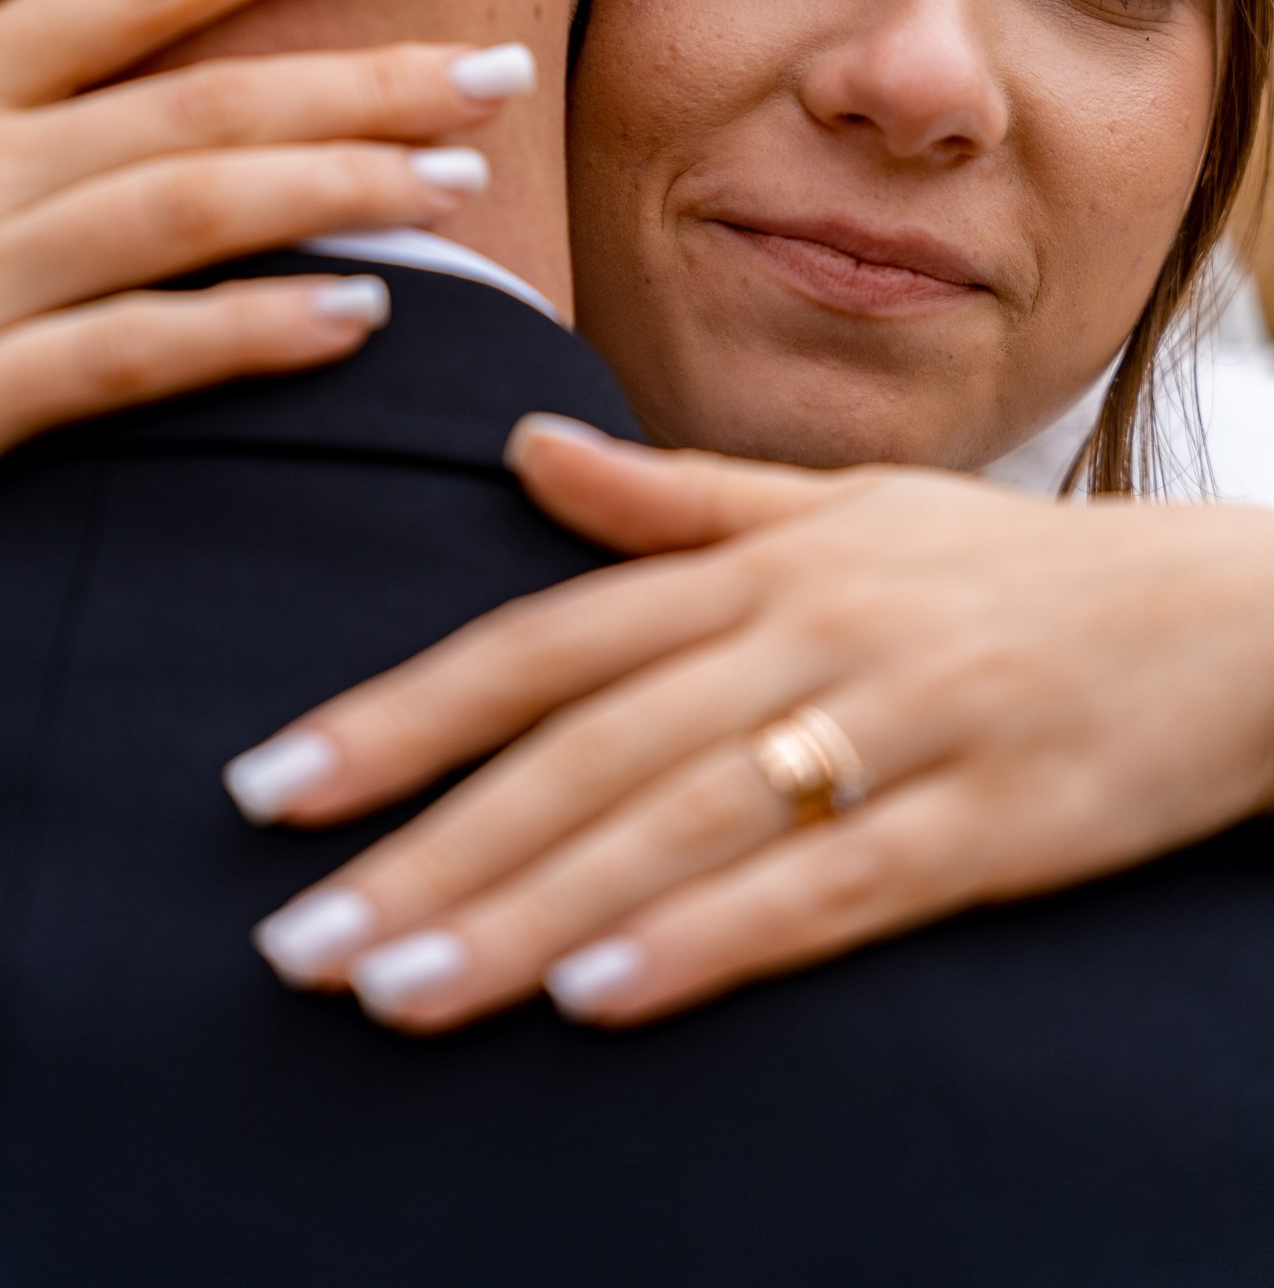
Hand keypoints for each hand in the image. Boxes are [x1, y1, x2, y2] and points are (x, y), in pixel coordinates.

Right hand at [0, 0, 535, 484]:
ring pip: (182, 207)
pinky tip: (358, 318)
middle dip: (362, 76)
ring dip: (335, 189)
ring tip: (460, 185)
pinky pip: (126, 355)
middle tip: (500, 70)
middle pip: (198, 95)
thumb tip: (193, 86)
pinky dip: (245, 330)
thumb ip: (40, 113)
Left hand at [232, 423, 1273, 1028]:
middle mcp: (811, 627)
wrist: (1236, 615)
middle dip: (429, 844)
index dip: (403, 710)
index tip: (274, 786)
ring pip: (683, 822)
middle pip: (587, 745)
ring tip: (396, 989)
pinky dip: (709, 938)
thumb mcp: (848, 508)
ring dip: (529, 911)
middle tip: (293, 940)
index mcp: (765, 559)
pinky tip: (598, 995)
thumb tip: (522, 458)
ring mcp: (903, 724)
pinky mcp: (992, 823)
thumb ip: (677, 500)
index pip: (549, 639)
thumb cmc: (1017, 572)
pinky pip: (830, 888)